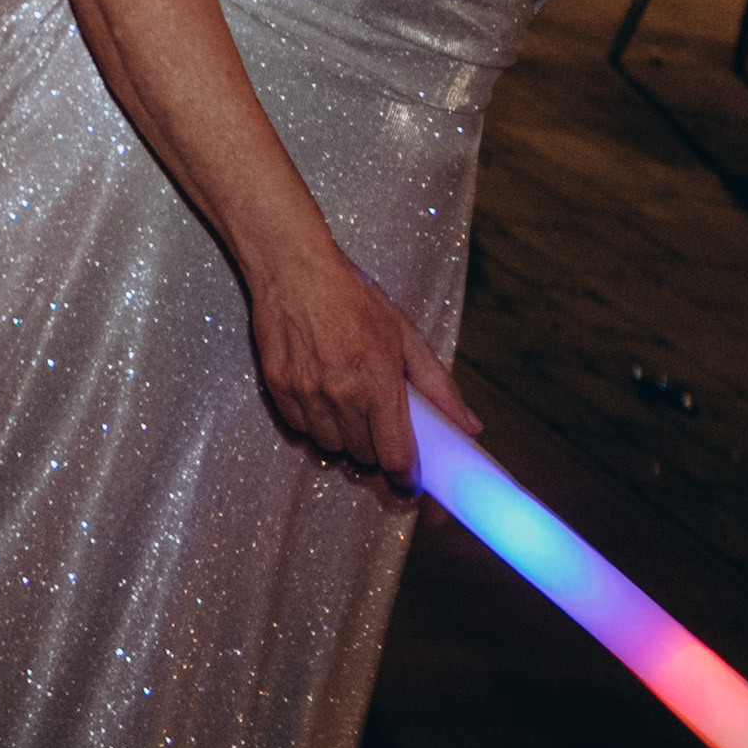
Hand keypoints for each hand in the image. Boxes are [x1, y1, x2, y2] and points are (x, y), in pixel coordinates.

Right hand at [249, 250, 472, 484]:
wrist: (294, 269)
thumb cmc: (351, 296)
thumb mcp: (404, 336)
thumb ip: (438, 386)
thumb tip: (468, 426)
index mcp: (379, 384)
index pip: (395, 457)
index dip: (406, 476)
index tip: (410, 478)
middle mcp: (341, 395)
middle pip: (363, 456)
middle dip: (375, 448)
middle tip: (377, 424)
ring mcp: (306, 393)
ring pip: (330, 446)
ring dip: (343, 438)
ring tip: (347, 407)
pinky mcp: (278, 387)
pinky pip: (299, 429)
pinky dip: (312, 422)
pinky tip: (319, 396)